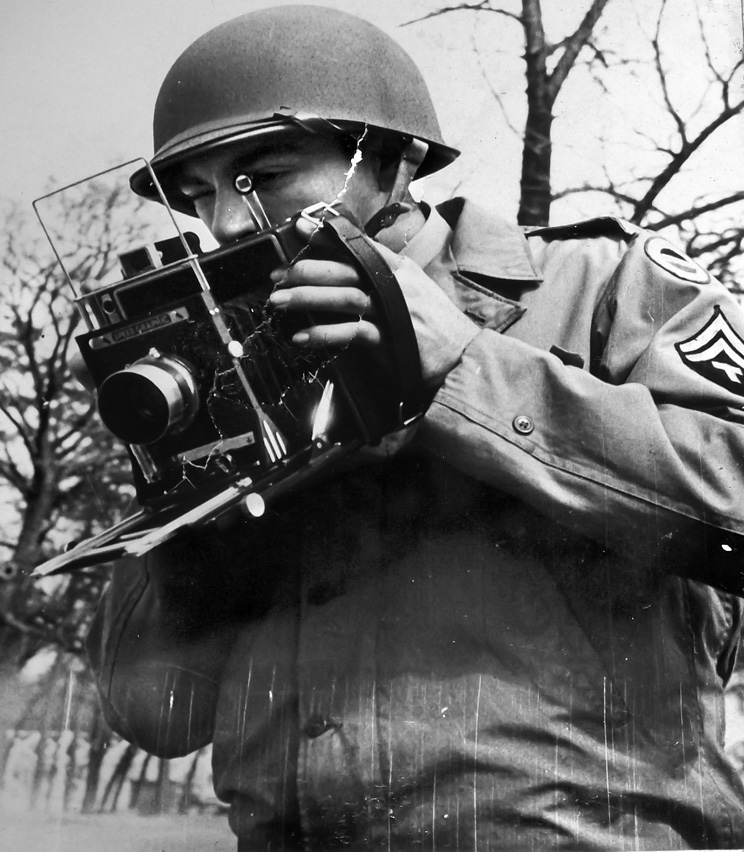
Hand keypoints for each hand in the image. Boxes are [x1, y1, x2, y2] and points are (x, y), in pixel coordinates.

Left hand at [269, 215, 478, 389]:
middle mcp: (394, 283)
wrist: (463, 358)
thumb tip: (352, 279)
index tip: (299, 227)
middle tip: (277, 278)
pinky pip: (351, 331)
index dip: (326, 235)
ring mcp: (393, 309)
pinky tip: (302, 338)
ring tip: (278, 303)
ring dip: (306, 298)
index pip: (357, 245)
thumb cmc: (435, 329)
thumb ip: (385, 281)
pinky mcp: (390, 338)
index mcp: (398, 268)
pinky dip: (323, 334)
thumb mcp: (412, 294)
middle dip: (305, 270)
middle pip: (343, 267)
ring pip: (342, 295)